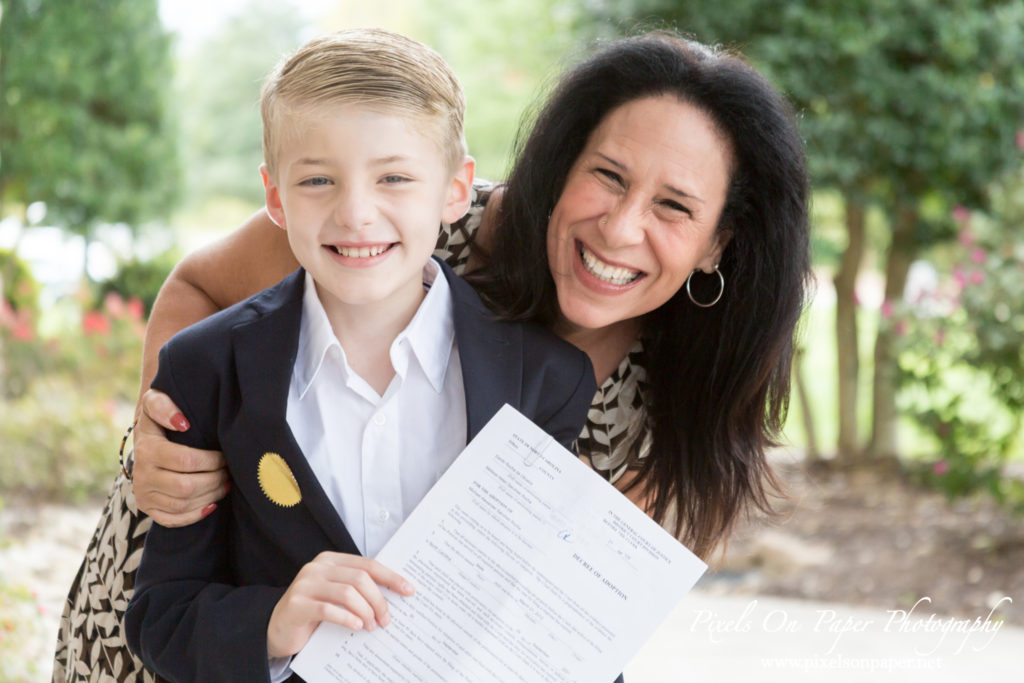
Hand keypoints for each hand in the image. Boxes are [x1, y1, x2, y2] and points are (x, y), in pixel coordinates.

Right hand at [132, 389, 229, 526]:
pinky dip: (196, 515)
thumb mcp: (155, 403)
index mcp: (147, 449)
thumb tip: (182, 422)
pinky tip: (212, 504)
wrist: (145, 440)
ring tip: (226, 484)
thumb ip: (164, 405)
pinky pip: (173, 520)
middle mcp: (142, 475)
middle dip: (215, 480)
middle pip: (186, 487)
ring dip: (211, 496)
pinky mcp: (148, 509)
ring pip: (183, 505)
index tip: (224, 456)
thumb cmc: (159, 420)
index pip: (186, 461)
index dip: (212, 461)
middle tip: (230, 472)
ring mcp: (143, 495)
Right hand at [266, 553, 414, 657]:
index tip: (408, 590)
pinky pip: (328, 610)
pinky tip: (356, 627)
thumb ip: (356, 589)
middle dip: (378, 600)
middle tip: (386, 619)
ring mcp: (305, 584)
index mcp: (330, 560)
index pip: (368, 564)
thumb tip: (393, 596)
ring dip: (365, 611)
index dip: (390, 577)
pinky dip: (347, 619)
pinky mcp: (297, 605)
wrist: (277, 628)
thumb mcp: (335, 595)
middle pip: (360, 578)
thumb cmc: (313, 611)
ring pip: (347, 593)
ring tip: (372, 626)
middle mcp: (317, 568)